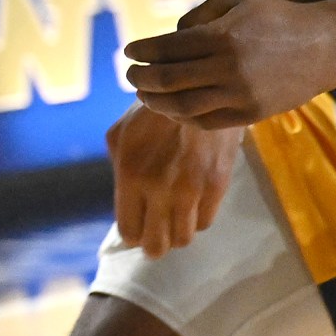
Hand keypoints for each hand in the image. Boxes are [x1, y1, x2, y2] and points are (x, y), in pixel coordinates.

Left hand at [107, 104, 240, 257]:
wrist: (197, 89)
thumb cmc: (152, 113)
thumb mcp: (120, 134)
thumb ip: (118, 171)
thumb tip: (123, 208)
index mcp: (130, 175)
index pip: (129, 231)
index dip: (132, 235)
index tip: (136, 229)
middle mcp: (159, 188)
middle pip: (156, 246)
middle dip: (153, 245)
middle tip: (155, 234)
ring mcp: (191, 189)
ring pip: (183, 239)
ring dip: (176, 232)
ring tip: (174, 218)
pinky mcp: (217, 185)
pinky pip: (205, 222)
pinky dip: (197, 218)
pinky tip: (192, 201)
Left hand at [124, 0, 335, 127]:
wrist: (326, 46)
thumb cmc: (277, 17)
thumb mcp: (236, 0)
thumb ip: (198, 15)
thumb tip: (169, 38)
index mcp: (223, 36)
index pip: (166, 48)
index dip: (141, 51)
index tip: (128, 52)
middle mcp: (229, 68)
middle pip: (167, 80)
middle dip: (140, 78)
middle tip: (129, 75)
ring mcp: (241, 95)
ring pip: (182, 107)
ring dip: (156, 102)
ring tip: (144, 94)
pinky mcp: (252, 115)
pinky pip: (206, 121)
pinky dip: (183, 116)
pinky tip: (171, 107)